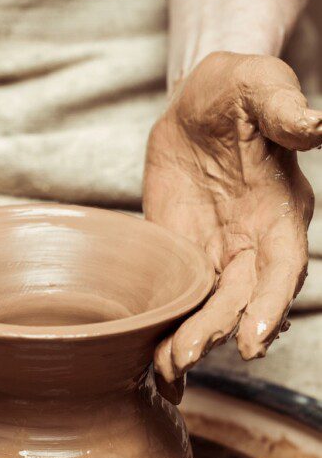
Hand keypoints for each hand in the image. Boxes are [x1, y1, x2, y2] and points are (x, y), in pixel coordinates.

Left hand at [145, 52, 317, 383]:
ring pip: (208, 309)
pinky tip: (152, 365)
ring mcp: (215, 253)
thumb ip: (283, 109)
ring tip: (165, 372)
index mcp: (280, 212)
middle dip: (216, 332)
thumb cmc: (237, 91)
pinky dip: (167, 331)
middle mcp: (252, 243)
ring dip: (189, 341)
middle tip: (184, 358)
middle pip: (240, 301)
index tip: (252, 338)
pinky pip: (177, 298)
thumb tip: (316, 125)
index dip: (270, 304)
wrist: (196, 106)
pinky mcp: (180, 255)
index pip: (282, 267)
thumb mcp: (258, 85)